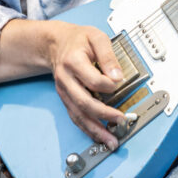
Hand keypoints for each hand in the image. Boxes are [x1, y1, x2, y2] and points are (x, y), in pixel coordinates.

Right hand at [0, 18, 127, 149]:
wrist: (56, 43)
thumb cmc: (78, 40)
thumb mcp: (96, 37)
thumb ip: (108, 56)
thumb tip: (118, 77)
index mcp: (73, 61)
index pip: (93, 79)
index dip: (108, 84)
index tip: (120, 82)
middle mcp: (66, 79)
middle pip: (83, 102)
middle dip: (103, 115)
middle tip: (120, 120)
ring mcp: (64, 91)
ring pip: (78, 114)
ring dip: (95, 130)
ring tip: (110, 140)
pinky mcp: (66, 98)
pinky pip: (75, 116)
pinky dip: (87, 128)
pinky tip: (99, 136)